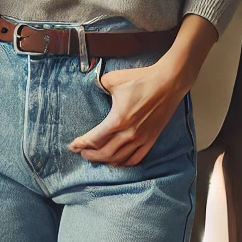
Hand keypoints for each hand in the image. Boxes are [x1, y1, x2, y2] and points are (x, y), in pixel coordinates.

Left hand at [69, 58, 190, 166]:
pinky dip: (125, 163)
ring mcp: (142, 138)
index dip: (81, 144)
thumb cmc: (141, 79)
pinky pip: (136, 158)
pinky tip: (118, 161)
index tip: (73, 145)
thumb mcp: (112, 79)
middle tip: (82, 153)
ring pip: (119, 158)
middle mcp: (129, 133)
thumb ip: (98, 85)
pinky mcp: (151, 139)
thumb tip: (92, 88)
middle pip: (105, 153)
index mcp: (117, 120)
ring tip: (96, 158)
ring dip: (105, 160)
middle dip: (90, 154)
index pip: (94, 139)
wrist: (168, 83)